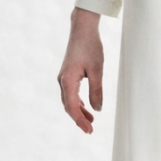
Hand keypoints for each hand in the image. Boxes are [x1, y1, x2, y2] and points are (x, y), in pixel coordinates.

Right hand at [58, 6, 103, 133]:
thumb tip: (97, 109)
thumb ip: (96, 91)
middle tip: (90, 130)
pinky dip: (77, 102)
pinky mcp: (68, 74)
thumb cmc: (90, 47)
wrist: (82, 29)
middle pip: (68, 106)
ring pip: (69, 100)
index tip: (89, 130)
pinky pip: (70, 93)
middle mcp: (62, 80)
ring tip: (91, 120)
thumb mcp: (97, 70)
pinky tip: (86, 107)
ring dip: (79, 111)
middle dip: (78, 119)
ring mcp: (64, 77)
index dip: (80, 121)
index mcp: (68, 81)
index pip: (72, 107)